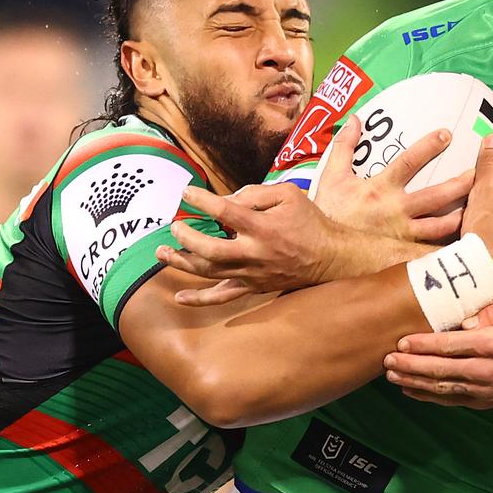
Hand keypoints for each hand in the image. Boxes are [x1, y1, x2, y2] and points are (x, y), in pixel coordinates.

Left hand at [156, 182, 349, 305]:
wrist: (330, 256)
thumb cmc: (309, 222)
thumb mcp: (289, 194)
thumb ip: (256, 193)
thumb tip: (226, 199)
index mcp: (263, 227)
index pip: (223, 211)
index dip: (200, 200)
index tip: (186, 193)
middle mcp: (254, 252)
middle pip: (209, 248)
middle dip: (186, 237)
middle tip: (175, 226)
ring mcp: (252, 273)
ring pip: (209, 271)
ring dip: (182, 262)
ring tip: (162, 252)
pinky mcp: (253, 286)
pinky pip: (223, 296)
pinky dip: (200, 299)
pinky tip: (180, 297)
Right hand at [314, 117, 472, 242]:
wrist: (321, 251)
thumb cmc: (329, 212)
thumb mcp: (332, 176)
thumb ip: (344, 147)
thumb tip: (354, 119)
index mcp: (380, 188)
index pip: (408, 162)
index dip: (429, 146)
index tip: (447, 133)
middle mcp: (396, 210)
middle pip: (436, 196)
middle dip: (460, 184)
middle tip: (479, 174)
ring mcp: (402, 234)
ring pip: (440, 226)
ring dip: (461, 217)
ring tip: (480, 209)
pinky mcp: (403, 254)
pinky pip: (431, 253)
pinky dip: (449, 250)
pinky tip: (468, 246)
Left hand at [384, 298, 492, 407]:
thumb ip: (492, 311)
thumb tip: (463, 322)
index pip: (451, 345)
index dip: (424, 345)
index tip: (402, 341)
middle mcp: (488, 370)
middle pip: (442, 369)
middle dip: (411, 365)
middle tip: (387, 360)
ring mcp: (485, 390)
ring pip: (443, 389)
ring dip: (414, 382)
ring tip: (391, 375)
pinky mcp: (484, 402)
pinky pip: (451, 400)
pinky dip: (428, 397)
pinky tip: (410, 390)